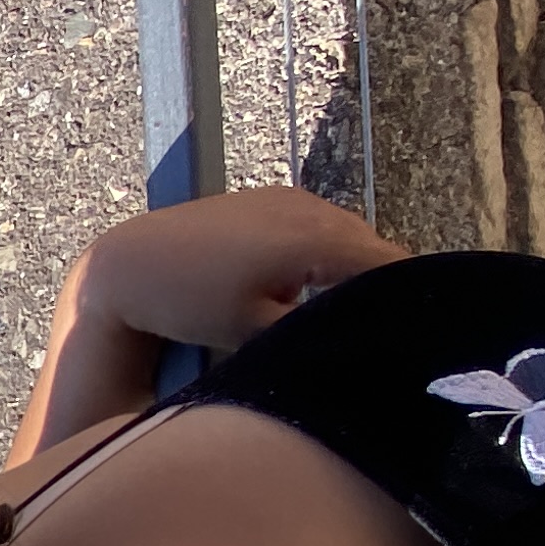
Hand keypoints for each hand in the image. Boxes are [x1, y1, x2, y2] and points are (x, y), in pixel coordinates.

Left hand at [72, 186, 407, 351]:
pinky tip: (315, 291)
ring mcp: (291, 199)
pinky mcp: (273, 199)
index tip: (416, 344)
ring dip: (358, 275)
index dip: (410, 307)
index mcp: (316, 239)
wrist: (129, 265)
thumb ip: (319, 334)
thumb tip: (357, 345)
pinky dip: (331, 257)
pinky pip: (324, 229)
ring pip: (351, 241)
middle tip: (389, 341)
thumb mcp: (258, 332)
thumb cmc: (185, 302)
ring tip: (353, 320)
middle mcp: (311, 209)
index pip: (393, 271)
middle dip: (387, 293)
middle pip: (378, 255)